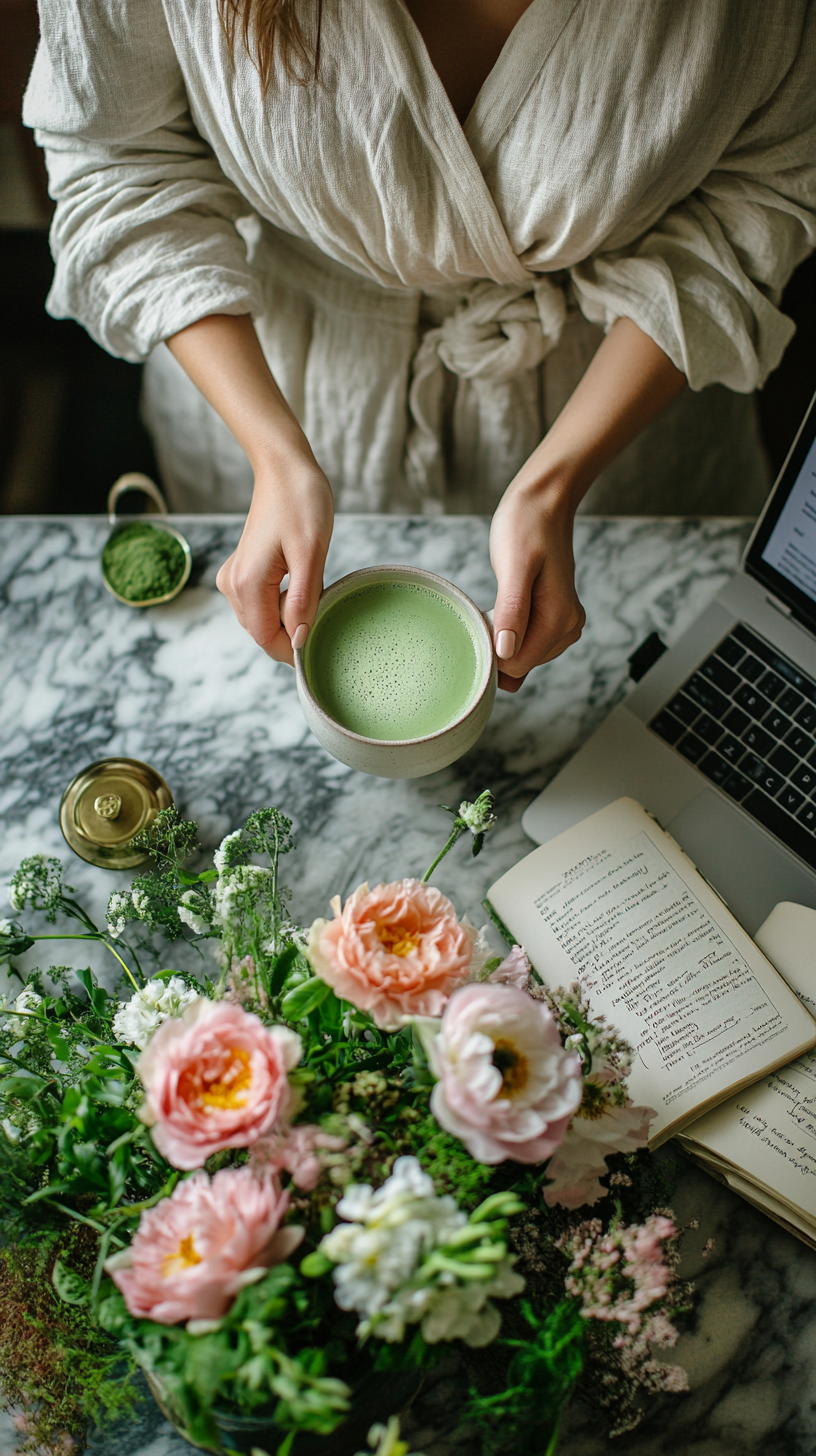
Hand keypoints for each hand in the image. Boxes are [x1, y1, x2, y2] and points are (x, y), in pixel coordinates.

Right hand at [216, 457, 333, 663]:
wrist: (284, 469)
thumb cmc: (301, 502)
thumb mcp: (311, 553)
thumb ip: (302, 600)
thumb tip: (299, 639)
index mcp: (247, 584)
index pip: (266, 639)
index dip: (294, 651)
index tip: (321, 646)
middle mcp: (232, 585)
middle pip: (263, 632)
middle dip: (293, 630)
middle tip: (322, 607)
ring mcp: (233, 578)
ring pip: (263, 619)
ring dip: (288, 615)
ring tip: (311, 584)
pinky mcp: (241, 571)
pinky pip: (261, 603)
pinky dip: (282, 602)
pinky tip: (298, 579)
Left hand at [489, 479, 584, 691]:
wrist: (543, 503)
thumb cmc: (526, 526)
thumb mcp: (513, 565)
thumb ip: (512, 611)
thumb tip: (506, 652)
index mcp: (560, 620)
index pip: (517, 666)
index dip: (490, 651)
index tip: (480, 619)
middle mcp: (568, 629)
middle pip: (520, 665)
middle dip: (496, 644)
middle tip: (489, 605)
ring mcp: (564, 626)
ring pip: (522, 658)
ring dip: (502, 638)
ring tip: (499, 602)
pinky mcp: (554, 619)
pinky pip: (526, 645)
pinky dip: (509, 634)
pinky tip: (504, 610)